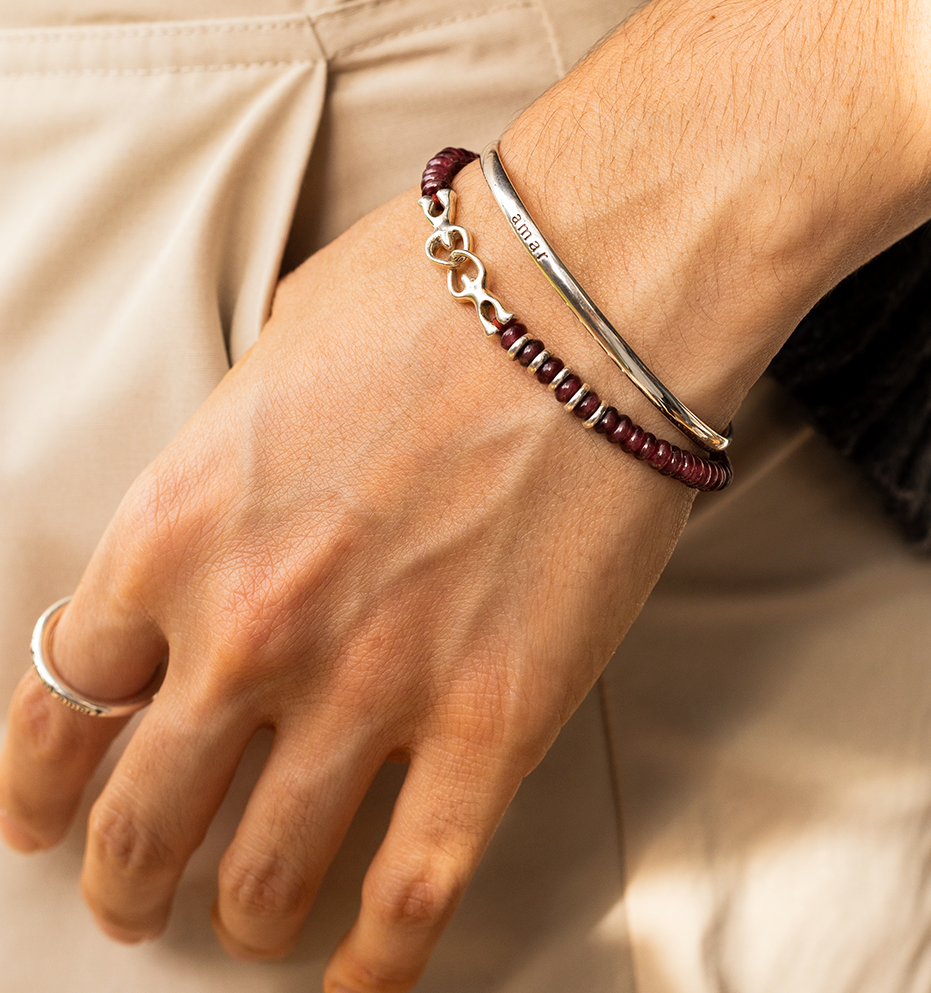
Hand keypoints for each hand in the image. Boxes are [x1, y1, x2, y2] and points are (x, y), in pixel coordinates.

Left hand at [0, 173, 696, 990]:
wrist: (586, 298)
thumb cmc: (440, 297)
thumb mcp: (279, 352)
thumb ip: (233, 445)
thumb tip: (245, 487)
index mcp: (177, 528)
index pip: (62, 698)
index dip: (44, 779)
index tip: (50, 813)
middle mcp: (252, 628)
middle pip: (143, 813)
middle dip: (127, 877)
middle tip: (138, 899)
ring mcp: (372, 686)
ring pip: (266, 876)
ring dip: (242, 919)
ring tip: (249, 927)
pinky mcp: (493, 722)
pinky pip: (414, 890)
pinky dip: (379, 959)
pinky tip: (359, 981)